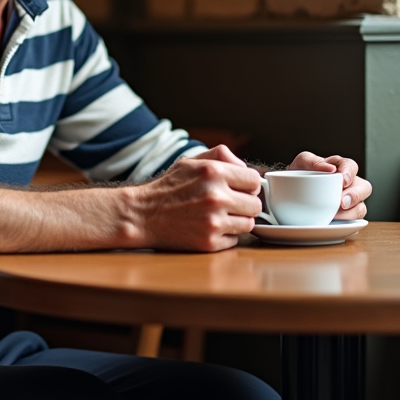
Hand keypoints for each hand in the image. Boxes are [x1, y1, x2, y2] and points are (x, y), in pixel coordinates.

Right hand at [131, 145, 263, 251]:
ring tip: (219, 216)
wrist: (143, 215)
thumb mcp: (192, 161)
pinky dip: (226, 235)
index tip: (239, 189)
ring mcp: (213, 222)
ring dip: (238, 221)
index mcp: (214, 172)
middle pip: (256, 204)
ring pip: (249, 223)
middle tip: (229, 204)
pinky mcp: (209, 242)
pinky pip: (235, 239)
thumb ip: (222, 156)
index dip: (248, 185)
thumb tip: (247, 168)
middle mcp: (216, 196)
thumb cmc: (169, 187)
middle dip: (245, 204)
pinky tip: (209, 227)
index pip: (255, 180)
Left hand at [287, 151, 370, 219]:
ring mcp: (349, 202)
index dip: (350, 173)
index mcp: (340, 167)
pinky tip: (333, 224)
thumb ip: (315, 161)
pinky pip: (352, 224)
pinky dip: (345, 225)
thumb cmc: (300, 173)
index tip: (343, 180)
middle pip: (364, 188)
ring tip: (333, 215)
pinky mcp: (345, 218)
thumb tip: (330, 168)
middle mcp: (349, 185)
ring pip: (361, 208)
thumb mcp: (303, 161)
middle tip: (342, 202)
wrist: (292, 190)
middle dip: (355, 196)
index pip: (351, 166)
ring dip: (349, 213)